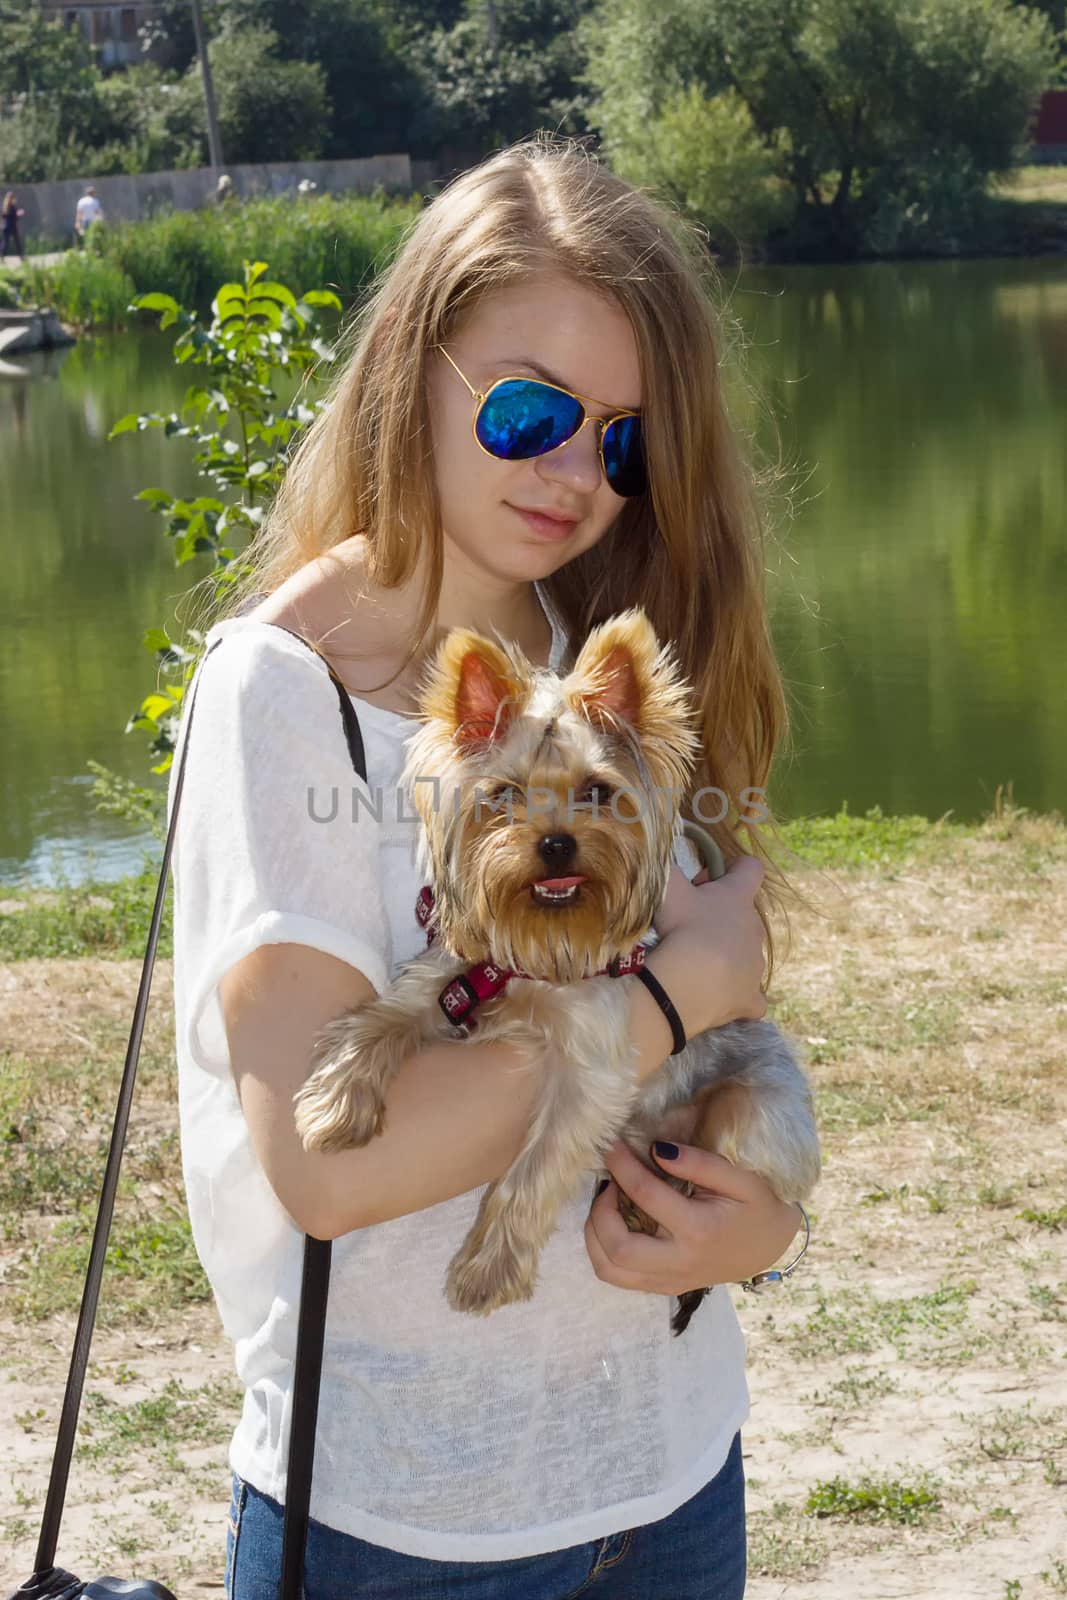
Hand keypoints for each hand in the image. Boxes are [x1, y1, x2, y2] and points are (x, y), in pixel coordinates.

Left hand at [585, 1140, 802, 1296]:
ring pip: (609, 1270)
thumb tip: (658, 1150)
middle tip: (608, 1182)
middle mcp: (680, 1262)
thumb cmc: (758, 1206)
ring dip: (595, 1235)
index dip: (622, 1166)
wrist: (772, 1246)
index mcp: (699, 1231)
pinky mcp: (664, 1287)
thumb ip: (700, 1163)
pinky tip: (614, 1223)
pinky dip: (604, 1250)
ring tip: (606, 1204)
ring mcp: (670, 1280)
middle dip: (599, 1210)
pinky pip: (618, 1277)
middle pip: (617, 1247)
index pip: (646, 1196)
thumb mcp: (740, 1178)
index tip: (612, 1145)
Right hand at [646, 854, 767, 1034]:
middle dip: (720, 917)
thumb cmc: (681, 927)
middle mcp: (755, 929)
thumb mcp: (667, 889)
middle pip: (744, 915)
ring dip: (725, 956)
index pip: (751, 869)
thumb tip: (655, 849)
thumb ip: (663, 866)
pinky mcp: (752, 998)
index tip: (706, 882)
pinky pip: (751, 997)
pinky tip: (717, 995)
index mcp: (739, 898)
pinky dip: (736, 995)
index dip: (731, 869)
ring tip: (695, 964)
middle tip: (688, 927)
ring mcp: (756, 965)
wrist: (688, 983)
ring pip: (745, 954)